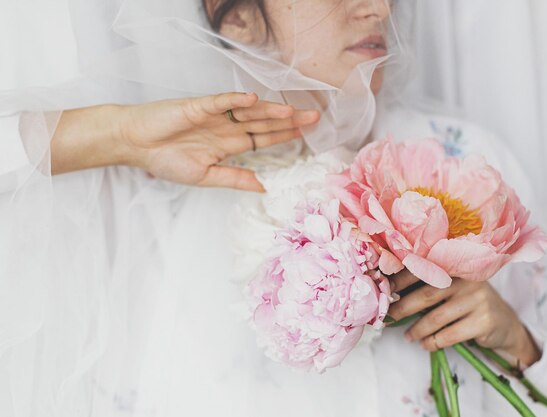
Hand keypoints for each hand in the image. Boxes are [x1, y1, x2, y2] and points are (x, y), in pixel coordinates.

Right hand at [52, 92, 319, 190]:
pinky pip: (220, 101)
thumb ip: (234, 179)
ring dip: (270, 111)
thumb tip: (264, 188)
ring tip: (292, 112)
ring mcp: (214, 116)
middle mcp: (225, 128)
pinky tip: (254, 100)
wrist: (134, 144)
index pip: (262, 139)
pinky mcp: (198, 107)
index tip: (307, 135)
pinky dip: (235, 100)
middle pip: (263, 123)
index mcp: (227, 145)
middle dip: (288, 122)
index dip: (284, 137)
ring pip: (248, 111)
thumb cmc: (165, 159)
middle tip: (314, 118)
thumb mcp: (205, 176)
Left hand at [387, 270, 541, 366]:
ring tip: (407, 336)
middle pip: (427, 294)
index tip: (383, 289)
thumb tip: (389, 291)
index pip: (424, 269)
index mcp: (456, 267)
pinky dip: (433, 342)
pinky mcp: (484, 321)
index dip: (401, 279)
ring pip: (436, 317)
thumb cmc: (468, 303)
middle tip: (387, 318)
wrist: (505, 324)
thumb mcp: (452, 288)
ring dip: (417, 329)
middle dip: (403, 307)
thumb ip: (428, 285)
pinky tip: (425, 344)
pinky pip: (450, 335)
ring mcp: (478, 299)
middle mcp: (467, 280)